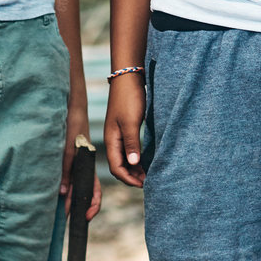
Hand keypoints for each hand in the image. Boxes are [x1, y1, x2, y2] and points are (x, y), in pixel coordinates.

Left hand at [61, 106, 101, 220]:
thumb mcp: (68, 148)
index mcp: (88, 166)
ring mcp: (75, 162)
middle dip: (74, 206)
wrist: (71, 106)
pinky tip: (51, 190)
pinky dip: (60, 184)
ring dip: (66, 197)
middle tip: (63, 219)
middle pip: (82, 191)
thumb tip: (62, 193)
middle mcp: (82, 166)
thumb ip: (65, 169)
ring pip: (73, 185)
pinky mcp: (66, 156)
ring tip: (56, 209)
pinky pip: (65, 174)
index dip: (92, 205)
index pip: (94, 191)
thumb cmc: (73, 124)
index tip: (84, 217)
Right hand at [104, 73, 145, 188]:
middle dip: (132, 176)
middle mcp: (113, 139)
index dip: (128, 178)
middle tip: (148, 181)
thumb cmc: (129, 98)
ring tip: (149, 174)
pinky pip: (129, 149)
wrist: (128, 77)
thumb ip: (132, 143)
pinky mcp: (126, 128)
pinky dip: (136, 158)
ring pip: (125, 158)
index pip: (116, 167)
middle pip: (119, 165)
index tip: (143, 184)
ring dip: (135, 168)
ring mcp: (119, 134)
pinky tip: (146, 160)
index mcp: (111, 139)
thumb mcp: (131, 122)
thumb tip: (133, 164)